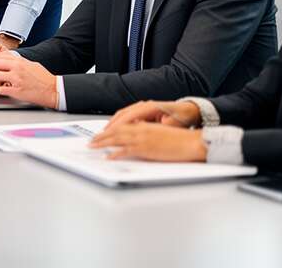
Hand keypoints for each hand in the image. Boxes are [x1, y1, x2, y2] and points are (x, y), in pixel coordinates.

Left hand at [0, 53, 58, 108]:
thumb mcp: (32, 65)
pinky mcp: (17, 91)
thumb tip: (8, 62)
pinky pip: (0, 90)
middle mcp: (17, 68)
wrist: (53, 89)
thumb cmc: (44, 79)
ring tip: (1, 84)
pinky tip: (6, 90)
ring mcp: (17, 79)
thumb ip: (19, 63)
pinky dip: (1, 90)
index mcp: (21, 61)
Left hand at [89, 122, 206, 161]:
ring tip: (93, 146)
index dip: (110, 130)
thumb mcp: (160, 132)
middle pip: (116, 131)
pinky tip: (108, 156)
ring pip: (117, 139)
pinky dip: (115, 154)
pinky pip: (126, 151)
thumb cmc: (179, 140)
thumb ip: (147, 132)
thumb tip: (137, 135)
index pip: (122, 126)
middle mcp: (141, 129)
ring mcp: (142, 139)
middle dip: (101, 136)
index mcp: (144, 125)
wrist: (191, 142)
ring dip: (103, 143)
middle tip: (91, 141)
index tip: (101, 134)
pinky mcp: (146, 149)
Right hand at [105, 100, 201, 130]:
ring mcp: (144, 106)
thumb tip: (151, 131)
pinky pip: (128, 115)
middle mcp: (145, 105)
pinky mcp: (144, 111)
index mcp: (151, 107)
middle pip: (123, 114)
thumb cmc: (182, 117)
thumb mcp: (173, 125)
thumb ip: (160, 128)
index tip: (109, 133)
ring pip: (124, 114)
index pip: (130, 116)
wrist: (189, 111)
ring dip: (113, 123)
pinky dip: (119, 121)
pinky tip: (115, 128)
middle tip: (101, 135)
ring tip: (105, 132)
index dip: (118, 125)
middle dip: (111, 125)